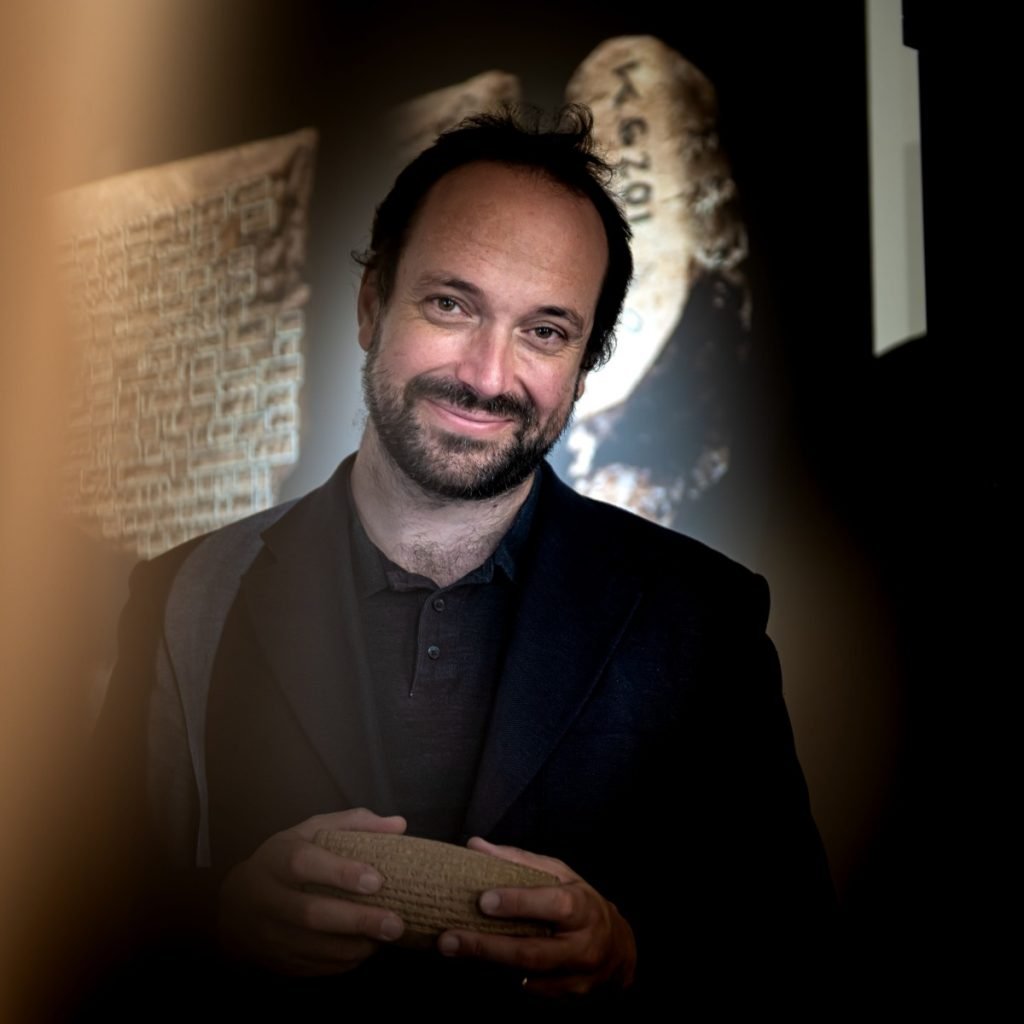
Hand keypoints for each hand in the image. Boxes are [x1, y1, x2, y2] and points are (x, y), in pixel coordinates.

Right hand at [217, 807, 406, 975]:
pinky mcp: (275, 960)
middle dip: (357, 920)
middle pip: (311, 913)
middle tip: (395, 924)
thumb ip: (353, 824)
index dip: (339, 873)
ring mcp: (268, 934)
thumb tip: (399, 825)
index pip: (304, 864)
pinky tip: (365, 951)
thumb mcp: (310, 831)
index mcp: (276, 859)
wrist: (234, 905)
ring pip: (313, 947)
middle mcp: (267, 898)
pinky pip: (311, 967)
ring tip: (387, 940)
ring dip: (355, 946)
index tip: (376, 881)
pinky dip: (342, 962)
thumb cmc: (284, 860)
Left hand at [437, 837, 636, 997]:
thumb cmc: (580, 902)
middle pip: (532, 952)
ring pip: (527, 975)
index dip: (519, 903)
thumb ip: (518, 861)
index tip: (483, 900)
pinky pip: (530, 990)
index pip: (553, 905)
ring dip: (488, 964)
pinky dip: (503, 976)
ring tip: (452, 950)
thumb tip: (475, 845)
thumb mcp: (559, 874)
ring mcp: (577, 977)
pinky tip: (479, 965)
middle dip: (486, 947)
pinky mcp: (568, 998)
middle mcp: (583, 945)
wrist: (619, 948)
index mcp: (583, 906)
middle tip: (448, 939)